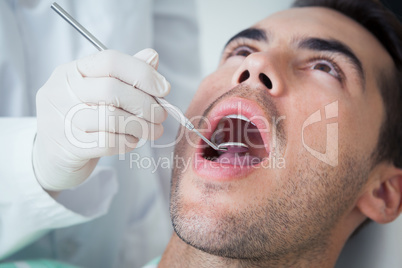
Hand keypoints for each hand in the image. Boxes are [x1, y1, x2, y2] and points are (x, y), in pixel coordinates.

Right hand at [33, 49, 169, 190]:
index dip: (142, 73)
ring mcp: (61, 120)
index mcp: (71, 71)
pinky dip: (128, 142)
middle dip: (146, 104)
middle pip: (112, 90)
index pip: (110, 61)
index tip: (164, 89)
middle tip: (161, 115)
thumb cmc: (82, 118)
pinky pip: (108, 142)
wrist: (52, 156)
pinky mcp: (68, 147)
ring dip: (141, 126)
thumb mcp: (99, 92)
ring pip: (112, 118)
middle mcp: (61, 91)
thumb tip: (152, 57)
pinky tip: (132, 141)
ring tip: (152, 130)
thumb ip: (126, 74)